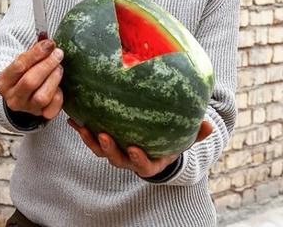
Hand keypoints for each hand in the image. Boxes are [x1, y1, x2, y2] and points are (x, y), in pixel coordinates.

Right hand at [0, 39, 63, 119]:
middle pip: (30, 81)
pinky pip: (52, 108)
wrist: (20, 94)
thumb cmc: (22, 73)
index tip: (49, 44)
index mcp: (2, 82)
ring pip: (42, 96)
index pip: (19, 66)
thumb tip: (47, 40)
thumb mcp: (22, 61)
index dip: (36, 53)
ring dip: (54, 79)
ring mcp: (26, 109)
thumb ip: (33, 51)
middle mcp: (12, 98)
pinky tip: (58, 85)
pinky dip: (58, 95)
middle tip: (58, 53)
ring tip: (59, 67)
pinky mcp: (39, 115)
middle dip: (47, 65)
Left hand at [68, 119, 212, 177]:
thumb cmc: (171, 141)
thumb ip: (197, 133)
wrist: (155, 145)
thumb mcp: (185, 138)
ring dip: (90, 139)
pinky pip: (90, 136)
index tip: (135, 149)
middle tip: (103, 135)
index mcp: (150, 161)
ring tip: (82, 126)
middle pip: (117, 159)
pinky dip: (81, 128)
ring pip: (100, 150)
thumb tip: (209, 124)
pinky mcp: (104, 141)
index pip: (143, 165)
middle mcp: (130, 159)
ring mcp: (115, 151)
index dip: (138, 160)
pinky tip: (72, 117)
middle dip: (109, 149)